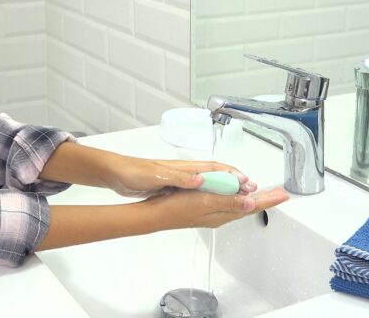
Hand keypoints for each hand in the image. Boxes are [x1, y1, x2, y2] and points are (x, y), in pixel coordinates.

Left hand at [107, 157, 256, 197]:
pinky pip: (198, 191)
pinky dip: (210, 195)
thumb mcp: (158, 176)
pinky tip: (213, 201)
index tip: (248, 183)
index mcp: (185, 167)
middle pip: (217, 175)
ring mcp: (181, 180)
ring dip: (225, 190)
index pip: (216, 168)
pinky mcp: (174, 188)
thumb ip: (180, 178)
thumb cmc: (135, 171)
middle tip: (252, 191)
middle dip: (235, 182)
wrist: (117, 174)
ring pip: (209, 184)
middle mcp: (186, 172)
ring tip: (238, 197)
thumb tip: (202, 179)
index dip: (233, 175)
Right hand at [145, 186, 289, 228]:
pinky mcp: (204, 207)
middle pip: (249, 205)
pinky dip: (238, 195)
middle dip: (265, 198)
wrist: (156, 215)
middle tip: (280, 193)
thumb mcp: (206, 201)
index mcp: (223, 213)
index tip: (283, 194)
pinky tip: (238, 192)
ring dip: (254, 197)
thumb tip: (251, 201)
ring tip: (266, 192)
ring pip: (239, 203)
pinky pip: (228, 202)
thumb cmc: (177, 207)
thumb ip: (229, 200)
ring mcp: (212, 212)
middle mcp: (221, 214)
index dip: (269, 199)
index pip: (252, 205)